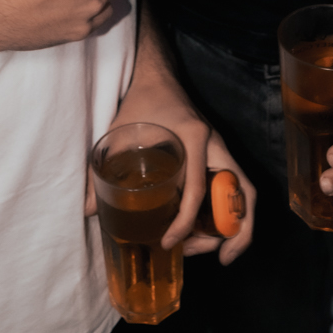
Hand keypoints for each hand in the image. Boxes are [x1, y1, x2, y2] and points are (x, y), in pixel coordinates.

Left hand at [103, 61, 256, 267]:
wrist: (157, 75)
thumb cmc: (140, 101)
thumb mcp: (119, 134)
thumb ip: (103, 172)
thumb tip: (88, 210)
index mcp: (195, 137)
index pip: (198, 189)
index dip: (186, 222)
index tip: (169, 242)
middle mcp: (215, 144)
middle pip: (241, 192)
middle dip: (234, 231)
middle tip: (216, 257)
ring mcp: (219, 148)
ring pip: (243, 192)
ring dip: (234, 224)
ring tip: (211, 250)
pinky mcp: (217, 154)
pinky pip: (233, 186)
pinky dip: (229, 210)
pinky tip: (211, 229)